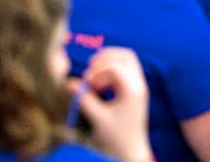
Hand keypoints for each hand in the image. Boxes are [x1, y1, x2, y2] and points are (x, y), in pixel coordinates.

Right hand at [74, 47, 151, 161]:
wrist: (131, 154)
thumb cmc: (116, 139)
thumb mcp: (98, 119)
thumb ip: (84, 99)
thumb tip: (69, 83)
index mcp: (132, 91)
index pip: (115, 66)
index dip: (97, 70)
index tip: (86, 83)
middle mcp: (139, 85)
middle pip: (126, 56)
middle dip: (106, 57)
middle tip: (90, 67)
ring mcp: (139, 88)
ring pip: (127, 61)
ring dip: (108, 64)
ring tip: (94, 78)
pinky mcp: (136, 92)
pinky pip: (126, 71)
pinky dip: (112, 72)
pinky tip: (100, 85)